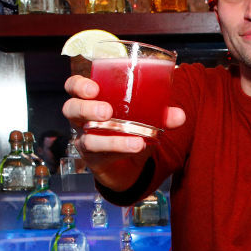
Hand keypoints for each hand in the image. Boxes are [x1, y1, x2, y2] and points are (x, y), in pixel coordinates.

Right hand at [62, 75, 184, 189]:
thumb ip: (162, 115)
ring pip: (86, 139)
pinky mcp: (94, 160)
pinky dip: (121, 150)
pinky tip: (136, 146)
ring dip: (110, 137)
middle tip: (106, 111)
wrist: (127, 165)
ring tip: (133, 136)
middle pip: (71, 110)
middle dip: (86, 108)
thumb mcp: (145, 119)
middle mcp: (82, 121)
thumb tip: (180, 115)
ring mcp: (86, 141)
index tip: (93, 87)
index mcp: (91, 101)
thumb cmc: (129, 131)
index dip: (78, 85)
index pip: (74, 87)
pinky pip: (102, 156)